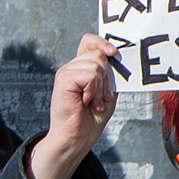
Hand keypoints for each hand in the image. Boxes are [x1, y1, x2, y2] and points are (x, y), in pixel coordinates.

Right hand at [26, 36, 121, 178]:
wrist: (78, 136)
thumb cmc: (91, 117)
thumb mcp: (107, 90)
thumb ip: (110, 73)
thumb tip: (115, 56)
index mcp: (81, 67)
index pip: (89, 41)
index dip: (102, 42)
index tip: (114, 54)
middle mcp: (72, 67)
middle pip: (98, 54)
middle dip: (107, 77)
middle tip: (102, 97)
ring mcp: (66, 72)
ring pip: (96, 64)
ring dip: (100, 87)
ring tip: (94, 101)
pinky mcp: (63, 79)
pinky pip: (89, 75)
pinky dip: (93, 90)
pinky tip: (86, 101)